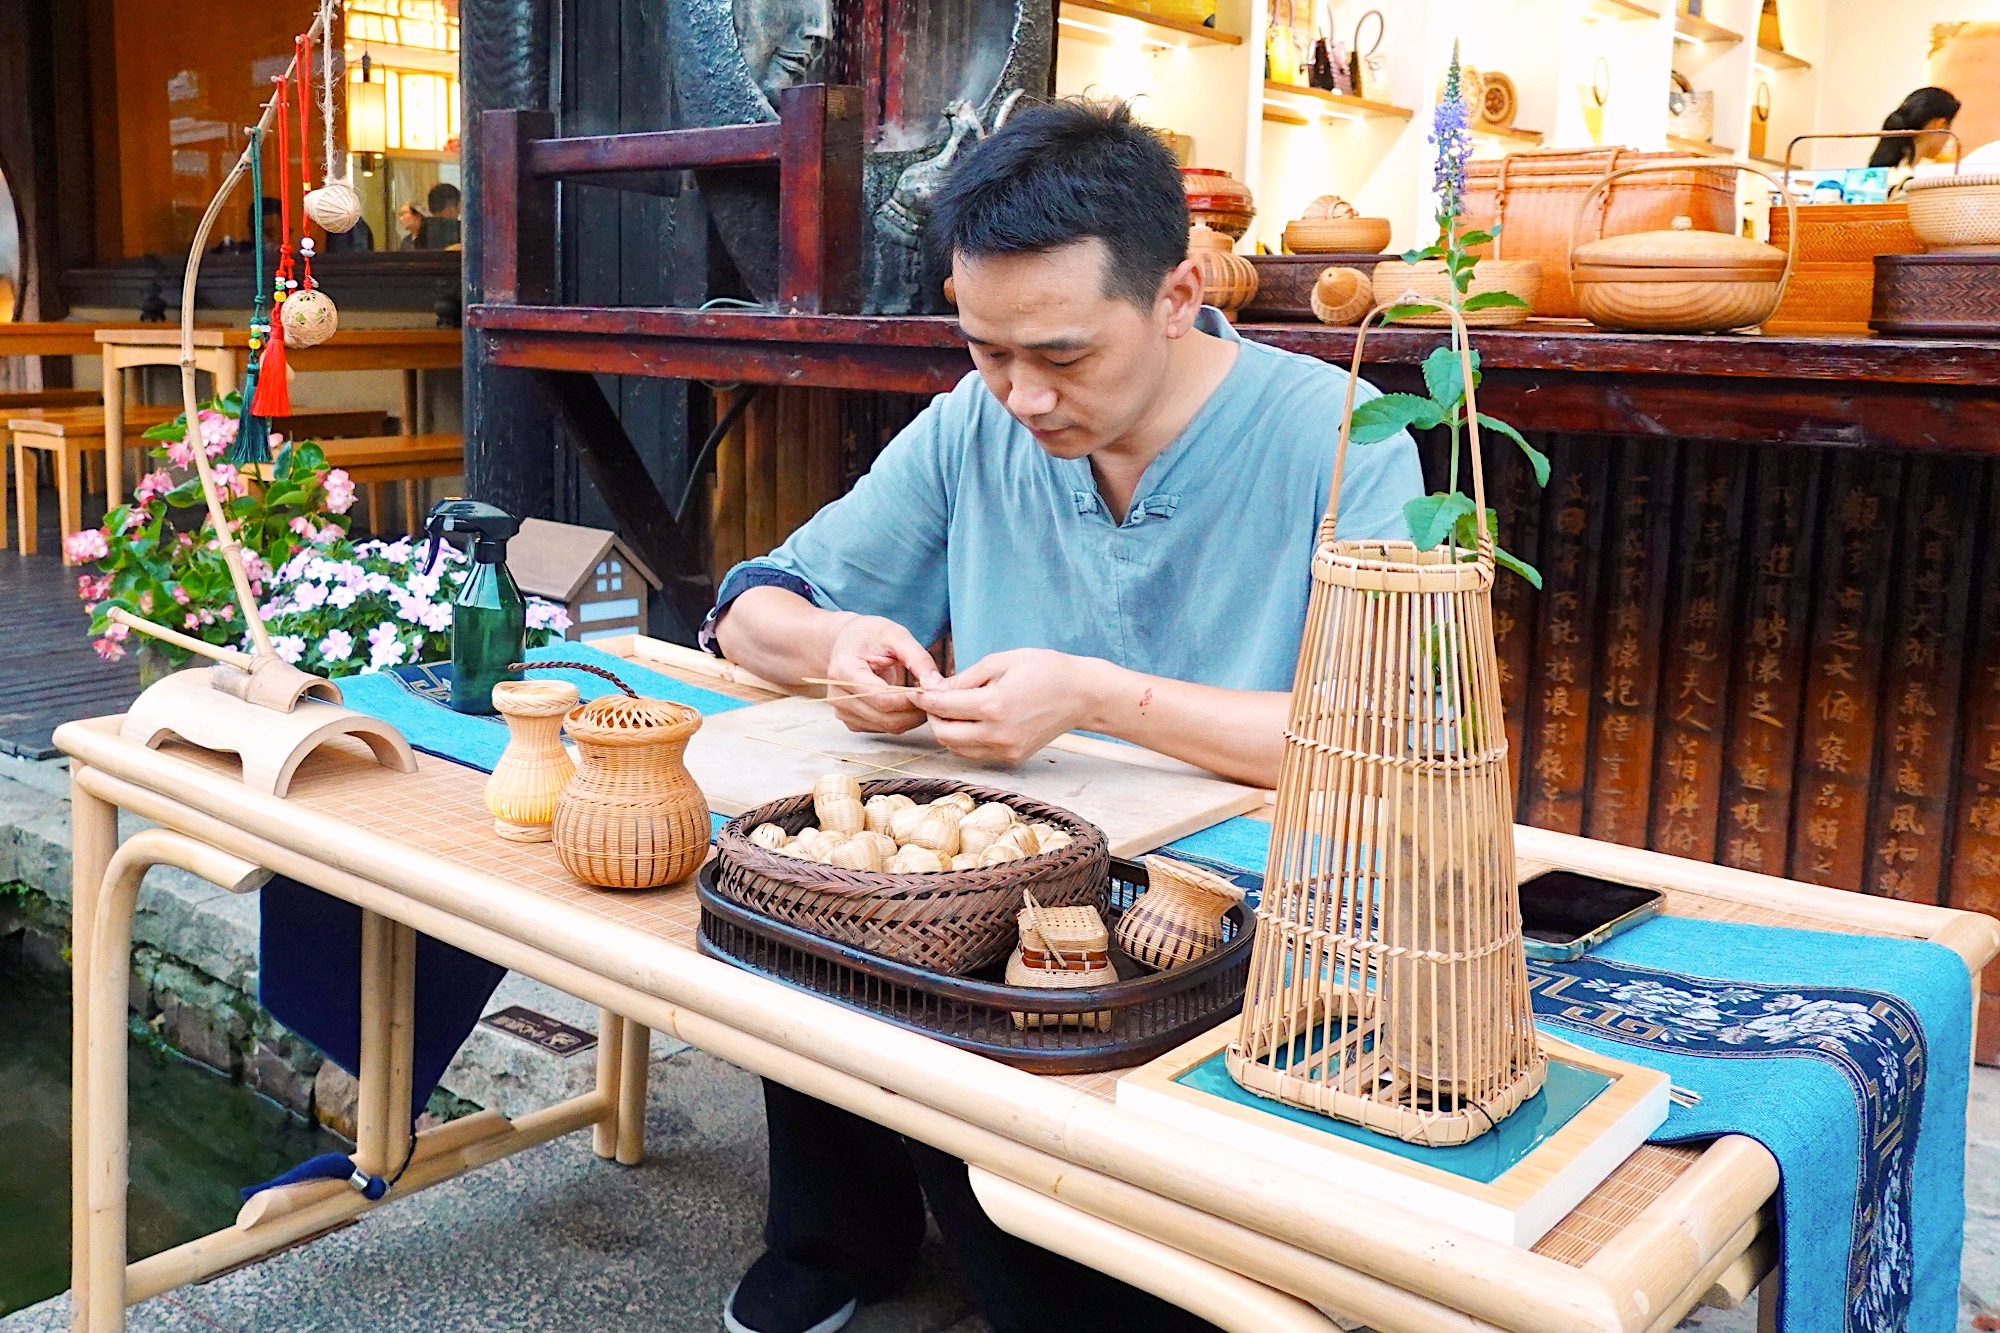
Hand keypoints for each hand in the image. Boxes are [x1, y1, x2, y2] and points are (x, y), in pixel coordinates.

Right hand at [823, 615, 943, 734]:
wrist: (847, 642)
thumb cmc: (869, 636)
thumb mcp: (895, 635)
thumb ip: (917, 658)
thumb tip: (935, 684)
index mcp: (843, 670)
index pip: (882, 698)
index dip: (911, 699)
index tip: (933, 690)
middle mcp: (837, 695)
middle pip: (886, 717)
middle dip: (916, 711)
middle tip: (935, 696)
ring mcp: (842, 711)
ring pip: (887, 727)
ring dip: (911, 717)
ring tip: (923, 697)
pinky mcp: (850, 721)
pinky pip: (883, 729)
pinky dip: (901, 719)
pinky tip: (907, 703)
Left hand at [916, 649, 1102, 764]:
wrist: (1082, 695)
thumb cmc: (1045, 670)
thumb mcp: (1001, 662)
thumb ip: (964, 679)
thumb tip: (934, 689)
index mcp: (994, 706)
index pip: (943, 707)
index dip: (923, 698)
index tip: (914, 690)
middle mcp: (998, 734)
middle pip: (944, 735)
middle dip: (933, 717)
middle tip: (935, 700)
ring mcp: (1006, 750)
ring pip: (957, 748)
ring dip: (948, 730)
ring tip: (956, 709)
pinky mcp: (1013, 758)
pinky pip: (976, 753)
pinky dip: (966, 739)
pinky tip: (975, 720)